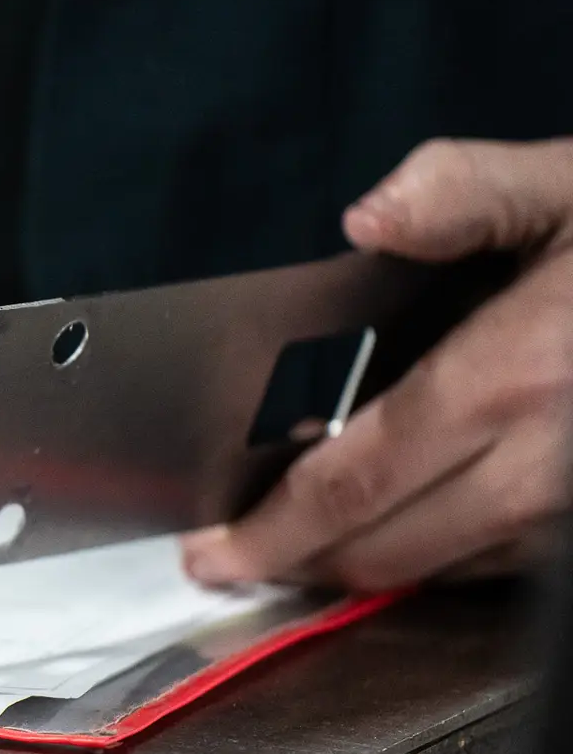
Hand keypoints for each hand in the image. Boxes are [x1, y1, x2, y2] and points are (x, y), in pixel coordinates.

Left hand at [182, 137, 572, 590]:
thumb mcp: (570, 183)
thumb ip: (460, 190)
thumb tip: (369, 214)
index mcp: (511, 377)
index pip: (355, 482)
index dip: (273, 531)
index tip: (215, 553)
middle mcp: (546, 459)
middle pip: (391, 547)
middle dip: (305, 563)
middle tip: (245, 557)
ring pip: (451, 569)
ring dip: (373, 565)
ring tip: (309, 541)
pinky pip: (514, 567)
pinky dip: (449, 557)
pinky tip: (411, 526)